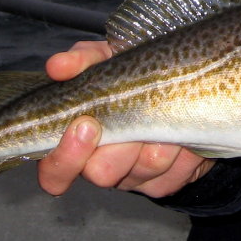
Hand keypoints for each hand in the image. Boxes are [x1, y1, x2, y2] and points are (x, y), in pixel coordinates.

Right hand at [37, 40, 213, 196]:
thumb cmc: (134, 74)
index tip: (87, 125)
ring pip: (144, 169)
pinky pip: (174, 174)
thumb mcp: (109, 58)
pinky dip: (183, 149)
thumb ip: (83, 59)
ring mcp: (134, 178)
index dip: (65, 157)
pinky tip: (185, 131)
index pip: (54, 173)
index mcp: (76, 142)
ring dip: (158, 139)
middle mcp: (101, 166)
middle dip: (120, 148)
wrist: (187, 86)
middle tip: (132, 121)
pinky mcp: (165, 182)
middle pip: (101, 174)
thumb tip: (57, 66)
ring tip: (169, 112)